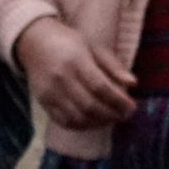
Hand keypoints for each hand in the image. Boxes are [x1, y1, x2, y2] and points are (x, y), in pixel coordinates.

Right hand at [14, 18, 136, 128]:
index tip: (132, 106)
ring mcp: (50, 92)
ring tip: (111, 119)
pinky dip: (81, 126)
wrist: (34, 42)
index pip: (100, 87)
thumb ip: (113, 65)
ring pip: (77, 117)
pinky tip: (93, 121)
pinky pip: (64, 121)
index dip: (118, 101)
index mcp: (76, 61)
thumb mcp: (93, 46)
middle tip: (125, 115)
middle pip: (90, 105)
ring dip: (98, 122)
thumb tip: (133, 84)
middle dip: (112, 114)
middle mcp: (61, 78)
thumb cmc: (69, 42)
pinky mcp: (43, 101)